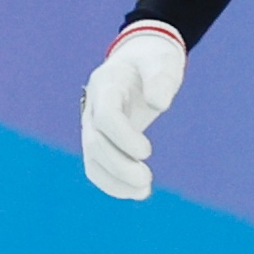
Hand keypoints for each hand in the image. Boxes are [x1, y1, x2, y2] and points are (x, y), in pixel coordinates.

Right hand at [81, 22, 186, 200]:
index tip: (147, 152)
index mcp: (106, 85)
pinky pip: (96, 166)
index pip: (105, 116)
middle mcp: (93, 108)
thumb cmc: (152, 61)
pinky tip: (135, 193)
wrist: (138, 61)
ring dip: (114, 180)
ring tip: (143, 192)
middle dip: (118, 166)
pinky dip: (111, 183)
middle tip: (147, 181)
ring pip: (91, 158)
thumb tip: (158, 105)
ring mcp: (92, 125)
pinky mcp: (100, 139)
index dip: (122, 137)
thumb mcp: (162, 61)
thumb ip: (161, 79)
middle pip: (95, 142)